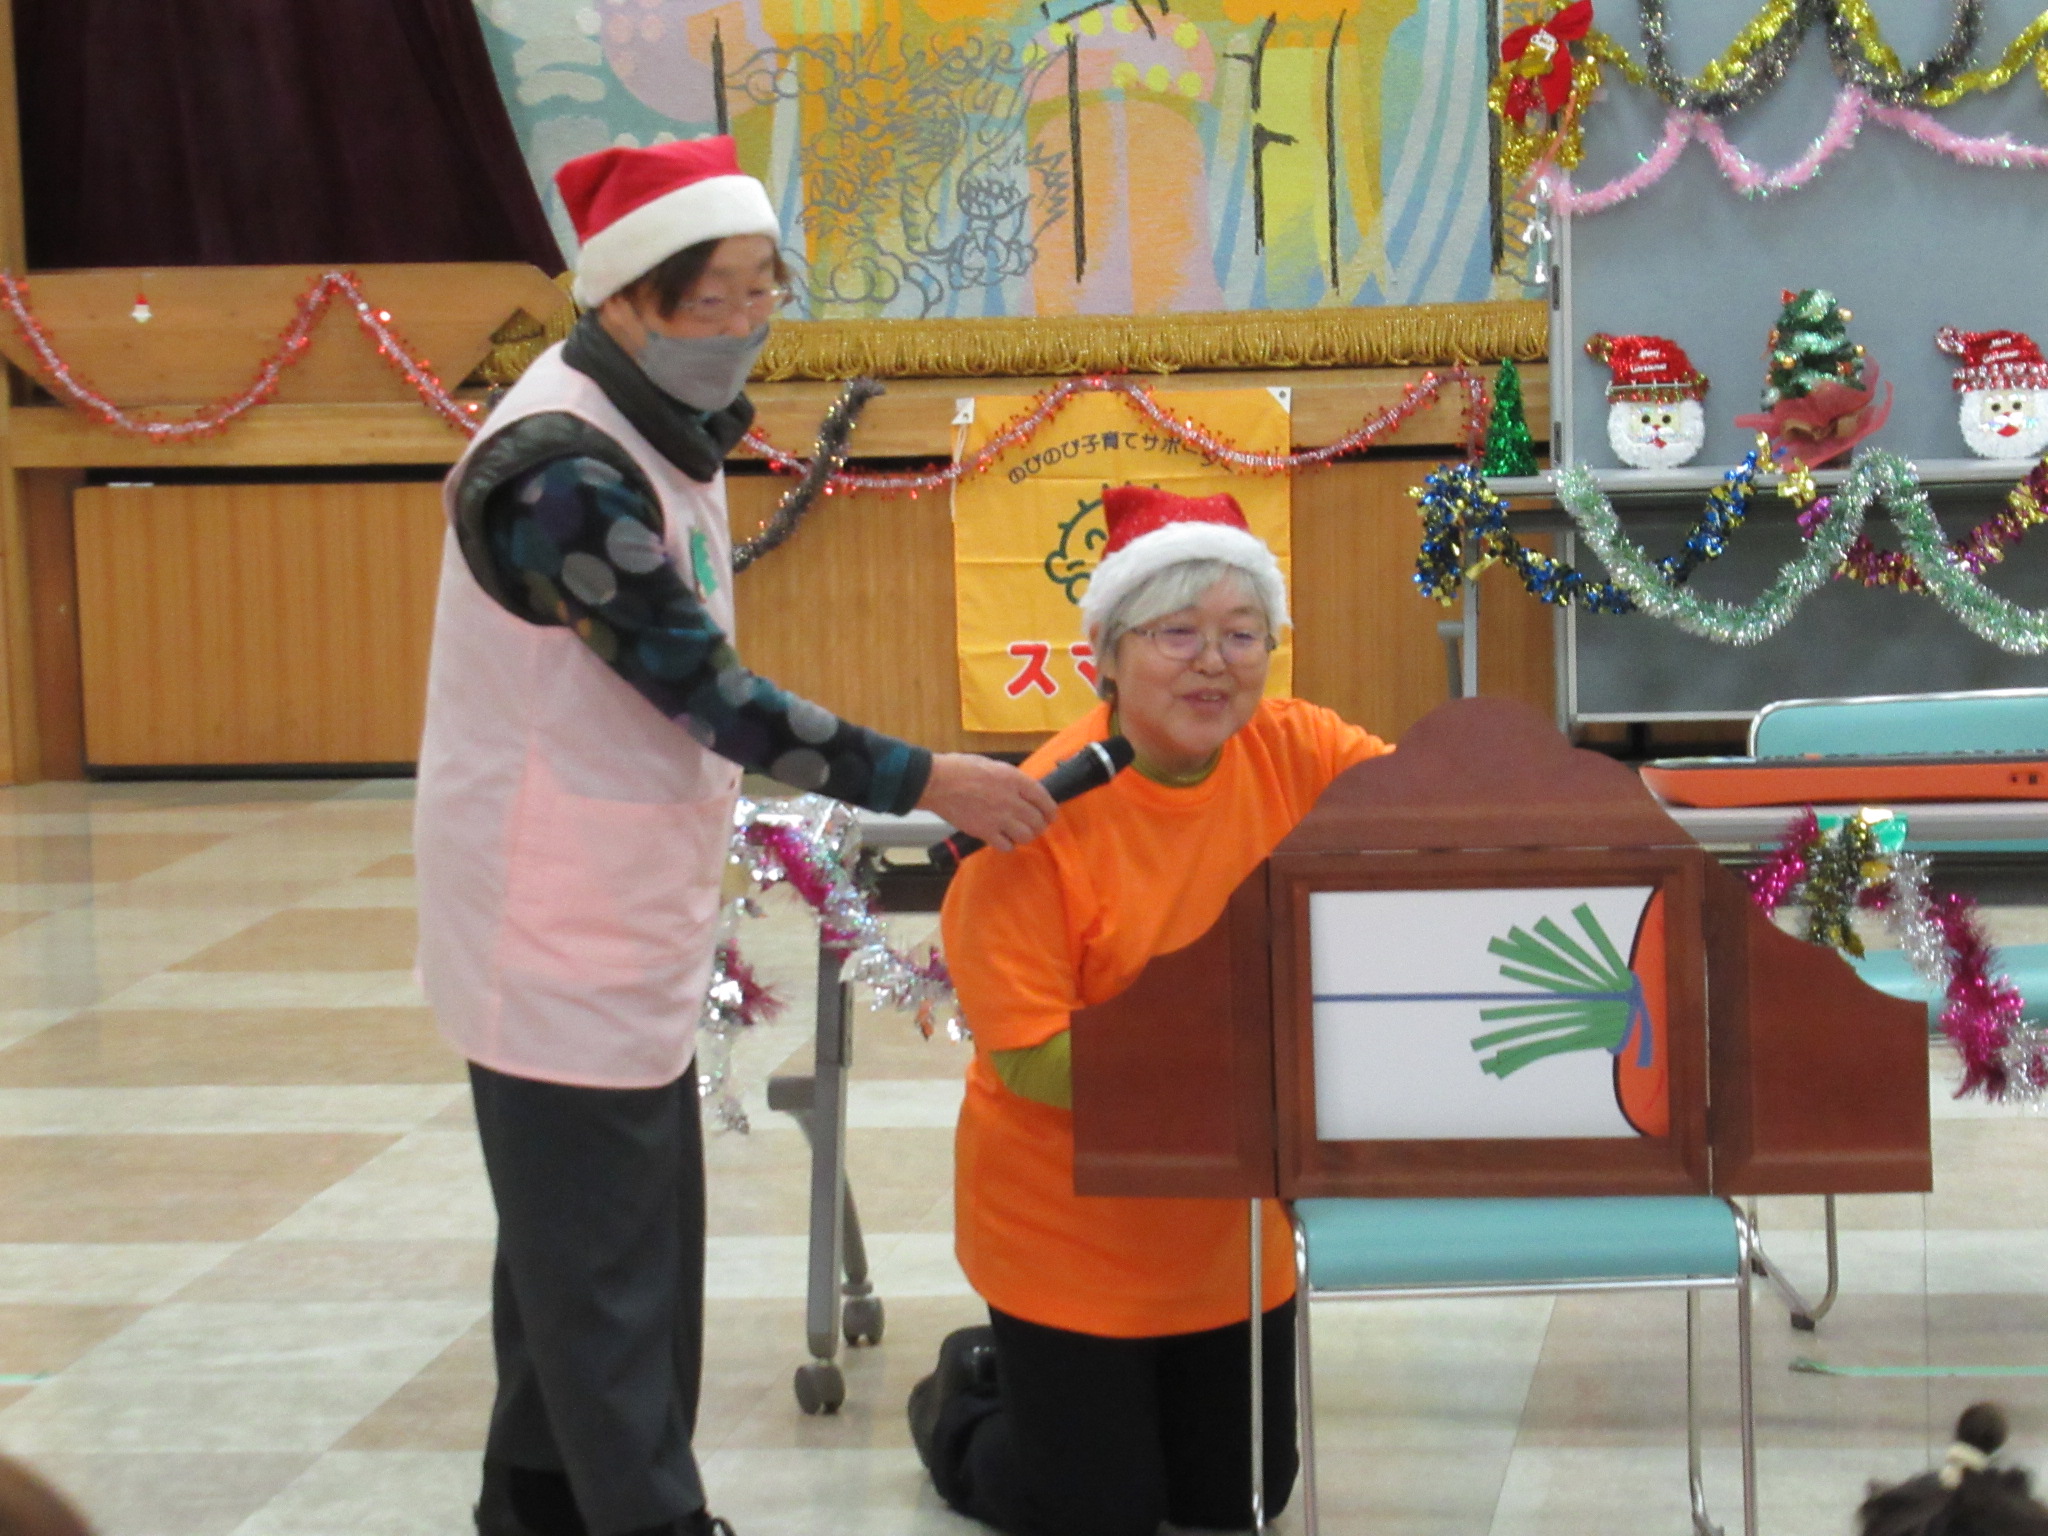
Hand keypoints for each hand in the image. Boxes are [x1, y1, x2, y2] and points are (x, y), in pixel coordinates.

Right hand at [918, 753, 1056, 851]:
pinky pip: (1007, 845)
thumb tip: (1022, 790)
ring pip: (1026, 835)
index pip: (1044, 799)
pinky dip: (1008, 845)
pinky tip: (1003, 840)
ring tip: (1020, 834)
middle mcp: (1011, 799)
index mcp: (1014, 779)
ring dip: (1026, 836)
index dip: (1050, 810)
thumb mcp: (993, 765)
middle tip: (1036, 826)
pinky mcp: (985, 832)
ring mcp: (999, 818)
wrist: (937, 782)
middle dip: (1040, 825)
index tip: (1050, 815)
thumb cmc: (960, 768)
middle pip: (1037, 820)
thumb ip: (1010, 779)